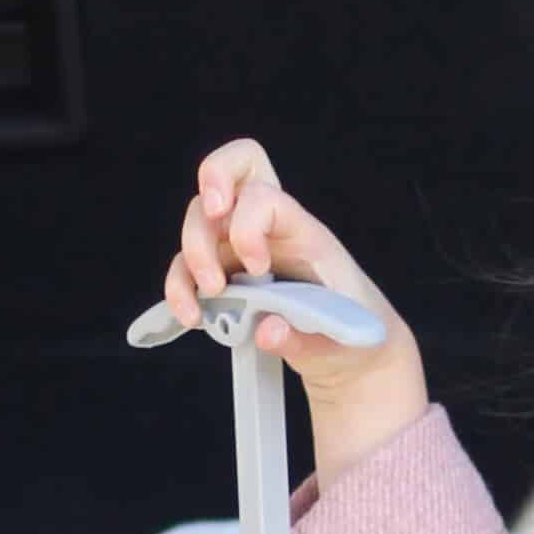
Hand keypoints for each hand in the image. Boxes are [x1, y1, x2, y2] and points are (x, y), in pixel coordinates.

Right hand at [165, 138, 428, 479]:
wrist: (352, 350)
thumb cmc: (354, 331)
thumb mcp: (345, 341)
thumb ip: (308, 338)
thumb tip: (267, 331)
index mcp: (303, 231)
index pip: (263, 194)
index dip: (248, 224)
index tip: (260, 269)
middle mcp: (269, 228)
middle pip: (222, 183)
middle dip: (203, 225)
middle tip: (214, 277)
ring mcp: (241, 248)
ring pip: (198, 220)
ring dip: (190, 259)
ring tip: (207, 302)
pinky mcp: (225, 275)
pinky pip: (186, 266)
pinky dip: (179, 288)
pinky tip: (191, 318)